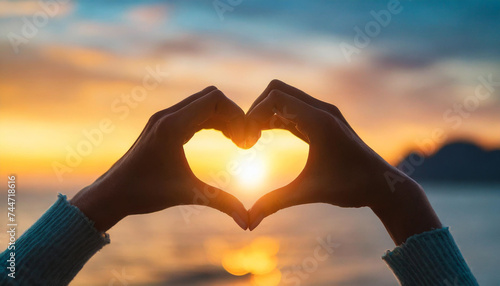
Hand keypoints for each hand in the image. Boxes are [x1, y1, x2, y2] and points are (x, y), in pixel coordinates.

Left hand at [70, 87, 248, 231]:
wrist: (112, 194)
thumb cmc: (144, 193)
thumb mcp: (188, 194)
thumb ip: (221, 203)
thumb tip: (247, 222)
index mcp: (173, 126)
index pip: (215, 100)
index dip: (237, 116)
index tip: (245, 141)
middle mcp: (167, 115)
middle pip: (212, 97)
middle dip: (233, 116)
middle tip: (243, 142)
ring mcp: (163, 118)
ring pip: (203, 103)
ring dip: (223, 118)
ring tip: (236, 141)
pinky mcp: (162, 124)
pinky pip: (193, 112)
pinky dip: (211, 120)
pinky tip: (222, 138)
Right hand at [246, 80, 440, 243]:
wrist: (383, 185)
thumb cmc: (351, 187)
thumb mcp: (309, 192)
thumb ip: (276, 203)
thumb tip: (249, 223)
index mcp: (319, 120)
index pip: (275, 98)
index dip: (253, 114)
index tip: (246, 141)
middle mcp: (322, 110)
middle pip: (277, 91)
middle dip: (256, 110)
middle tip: (246, 138)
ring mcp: (325, 113)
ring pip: (285, 99)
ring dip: (266, 114)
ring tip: (252, 139)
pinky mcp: (325, 121)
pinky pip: (294, 110)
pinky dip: (277, 118)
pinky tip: (265, 136)